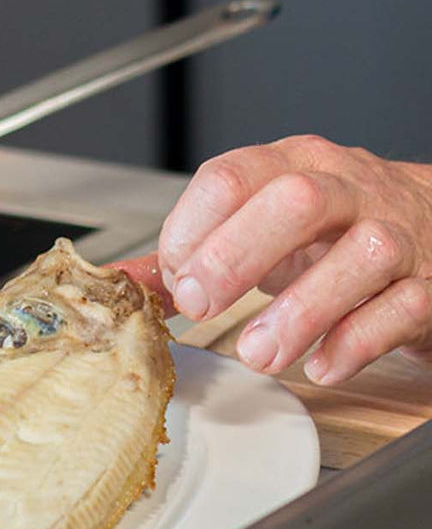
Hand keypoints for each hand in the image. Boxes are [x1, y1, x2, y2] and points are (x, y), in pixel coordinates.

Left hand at [126, 136, 431, 383]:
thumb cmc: (333, 230)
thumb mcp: (261, 224)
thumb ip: (195, 250)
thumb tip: (126, 280)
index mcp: (293, 164)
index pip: (232, 177)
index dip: (192, 229)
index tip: (176, 280)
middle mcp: (347, 190)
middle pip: (295, 201)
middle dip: (236, 256)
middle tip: (201, 306)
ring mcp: (394, 235)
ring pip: (359, 256)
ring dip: (300, 309)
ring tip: (259, 352)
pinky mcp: (427, 287)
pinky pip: (400, 308)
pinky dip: (356, 341)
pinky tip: (321, 363)